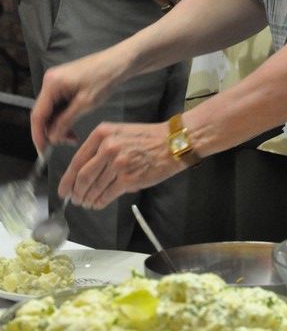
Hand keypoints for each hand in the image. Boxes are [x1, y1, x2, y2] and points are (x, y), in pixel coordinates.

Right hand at [31, 54, 120, 152]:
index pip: (37, 115)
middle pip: (43, 114)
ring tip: (73, 137)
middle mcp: (50, 81)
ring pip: (51, 111)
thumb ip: (65, 121)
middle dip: (52, 131)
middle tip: (66, 143)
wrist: (119, 61)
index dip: (38, 136)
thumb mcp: (85, 104)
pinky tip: (73, 125)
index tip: (43, 152)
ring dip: (60, 126)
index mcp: (52, 84)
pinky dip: (64, 117)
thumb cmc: (105, 77)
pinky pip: (59, 105)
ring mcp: (57, 82)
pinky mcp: (64, 84)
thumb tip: (52, 137)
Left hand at [57, 121, 181, 208]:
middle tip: (75, 200)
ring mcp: (118, 163)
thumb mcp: (119, 133)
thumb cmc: (147, 138)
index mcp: (102, 133)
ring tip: (87, 203)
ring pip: (94, 188)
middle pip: (83, 177)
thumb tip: (83, 172)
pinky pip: (107, 195)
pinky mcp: (128, 178)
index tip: (63, 190)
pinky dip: (100, 202)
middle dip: (76, 192)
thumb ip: (100, 148)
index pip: (77, 160)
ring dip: (88, 199)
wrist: (171, 142)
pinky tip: (99, 203)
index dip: (67, 179)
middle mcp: (107, 147)